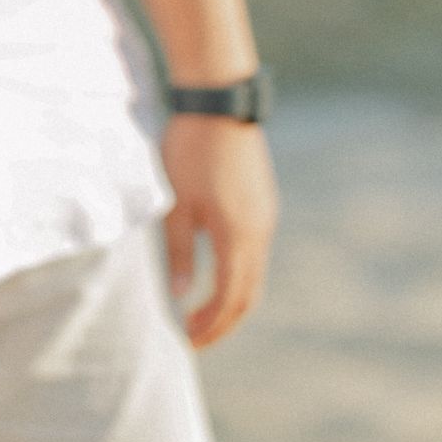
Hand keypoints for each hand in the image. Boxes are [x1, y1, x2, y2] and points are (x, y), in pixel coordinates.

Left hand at [160, 114, 277, 347]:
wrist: (220, 101)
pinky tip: (216, 271)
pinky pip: (256, 251)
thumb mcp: (176, 205)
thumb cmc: (191, 151)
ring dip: (231, 298)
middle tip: (194, 336)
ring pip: (255, 273)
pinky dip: (238, 273)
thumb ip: (180, 252)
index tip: (187, 341)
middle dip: (223, 321)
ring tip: (201, 309)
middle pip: (249, 294)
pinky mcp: (263, 200)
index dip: (210, 326)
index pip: (230, 299)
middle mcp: (260, 230)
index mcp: (239, 236)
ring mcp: (265, 214)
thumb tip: (181, 296)